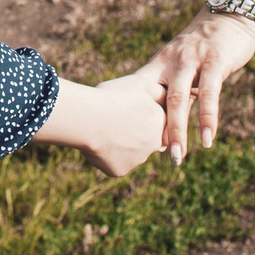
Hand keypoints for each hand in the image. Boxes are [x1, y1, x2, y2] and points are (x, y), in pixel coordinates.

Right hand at [34, 75, 166, 176]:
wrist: (89, 119)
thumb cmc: (113, 97)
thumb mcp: (141, 83)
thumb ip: (158, 91)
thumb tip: (165, 95)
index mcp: (160, 123)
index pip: (156, 120)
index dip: (140, 113)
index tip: (126, 107)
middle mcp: (154, 145)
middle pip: (144, 139)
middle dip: (133, 131)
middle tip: (114, 118)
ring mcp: (137, 160)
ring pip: (130, 152)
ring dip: (120, 143)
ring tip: (102, 128)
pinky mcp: (120, 170)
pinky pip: (115, 162)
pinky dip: (107, 154)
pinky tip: (97, 142)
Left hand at [140, 11, 254, 162]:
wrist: (229, 14)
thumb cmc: (206, 46)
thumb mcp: (184, 64)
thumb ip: (175, 88)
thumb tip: (163, 120)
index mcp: (159, 64)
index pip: (141, 96)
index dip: (136, 121)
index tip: (131, 147)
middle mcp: (170, 62)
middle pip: (157, 101)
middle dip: (155, 133)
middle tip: (152, 159)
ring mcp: (192, 60)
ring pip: (179, 99)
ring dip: (178, 131)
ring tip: (177, 157)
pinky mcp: (214, 61)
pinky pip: (210, 94)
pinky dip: (207, 118)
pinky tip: (207, 139)